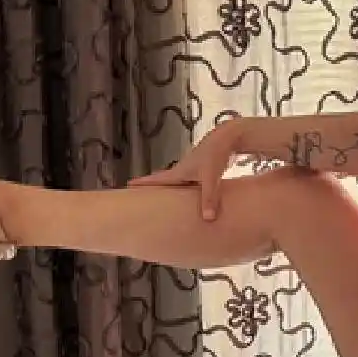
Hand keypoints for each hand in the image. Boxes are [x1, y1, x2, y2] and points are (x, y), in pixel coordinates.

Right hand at [128, 119, 250, 219]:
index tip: (128, 186)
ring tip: (164, 201)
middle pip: (164, 181)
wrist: (229, 137)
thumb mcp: (212, 177)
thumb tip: (207, 219)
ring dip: (171, 191)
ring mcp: (194, 170)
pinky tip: (192, 198)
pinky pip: (192, 184)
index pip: (157, 180)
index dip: (143, 183)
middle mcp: (184, 170)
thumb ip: (209, 198)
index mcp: (180, 172)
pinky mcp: (204, 170)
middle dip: (153, 188)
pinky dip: (188, 191)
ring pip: (178, 184)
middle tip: (141, 197)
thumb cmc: (217, 154)